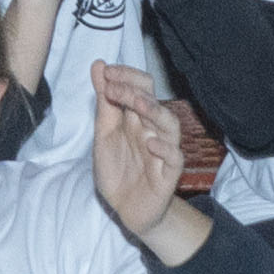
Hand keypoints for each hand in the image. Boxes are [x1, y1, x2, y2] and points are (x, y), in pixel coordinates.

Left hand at [88, 70, 203, 255]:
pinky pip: (175, 158)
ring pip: (170, 125)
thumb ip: (105, 102)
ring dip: (155, 111)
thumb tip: (98, 64)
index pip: (141, 86)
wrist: (125, 209)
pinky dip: (166, 148)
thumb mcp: (104, 134)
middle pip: (154, 101)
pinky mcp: (168, 174)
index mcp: (137, 118)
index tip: (106, 71)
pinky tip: (151, 143)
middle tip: (113, 85)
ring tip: (138, 103)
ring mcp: (162, 151)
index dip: (126, 76)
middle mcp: (152, 130)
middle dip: (135, 89)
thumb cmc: (118, 169)